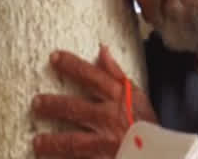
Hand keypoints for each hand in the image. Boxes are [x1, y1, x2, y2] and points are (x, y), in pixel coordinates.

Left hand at [32, 45, 157, 157]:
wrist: (161, 153)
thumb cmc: (147, 123)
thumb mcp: (137, 95)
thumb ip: (116, 74)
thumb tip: (102, 49)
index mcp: (119, 97)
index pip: (92, 76)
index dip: (72, 65)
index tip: (53, 57)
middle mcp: (111, 117)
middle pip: (76, 108)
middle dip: (53, 105)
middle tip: (35, 103)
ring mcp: (106, 142)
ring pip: (73, 141)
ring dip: (53, 142)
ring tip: (37, 142)